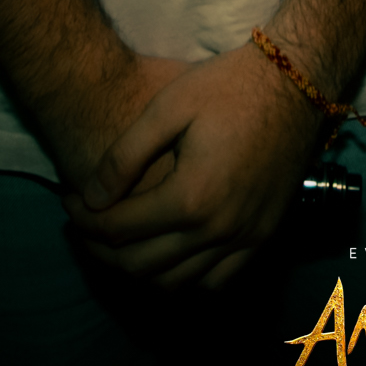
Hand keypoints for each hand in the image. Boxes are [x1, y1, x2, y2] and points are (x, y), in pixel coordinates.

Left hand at [63, 40, 324, 290]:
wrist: (297, 82)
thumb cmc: (229, 85)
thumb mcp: (168, 105)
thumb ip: (124, 156)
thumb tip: (89, 198)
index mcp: (191, 197)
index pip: (119, 230)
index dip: (84, 220)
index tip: (68, 201)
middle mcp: (218, 230)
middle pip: (140, 266)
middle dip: (101, 248)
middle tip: (84, 222)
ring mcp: (245, 238)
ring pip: (176, 284)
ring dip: (138, 269)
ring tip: (120, 239)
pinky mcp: (264, 236)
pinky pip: (215, 282)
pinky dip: (184, 278)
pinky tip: (170, 251)